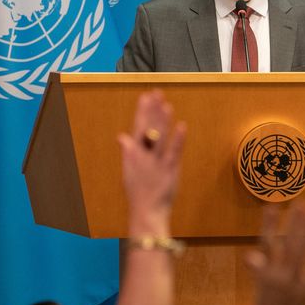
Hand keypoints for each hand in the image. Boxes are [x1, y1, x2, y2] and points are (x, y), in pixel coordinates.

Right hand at [118, 90, 185, 235]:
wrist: (146, 212)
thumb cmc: (139, 192)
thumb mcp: (129, 171)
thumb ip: (128, 152)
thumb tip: (122, 137)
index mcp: (133, 154)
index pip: (138, 127)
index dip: (142, 111)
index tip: (145, 95)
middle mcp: (143, 156)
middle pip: (148, 128)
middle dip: (151, 110)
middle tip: (155, 92)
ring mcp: (156, 162)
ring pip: (159, 137)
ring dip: (162, 120)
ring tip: (166, 104)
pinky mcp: (170, 170)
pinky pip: (174, 152)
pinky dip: (178, 139)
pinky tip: (182, 126)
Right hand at [238, 202, 304, 304]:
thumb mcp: (259, 291)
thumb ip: (259, 270)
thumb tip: (250, 255)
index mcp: (264, 274)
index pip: (266, 243)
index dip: (269, 225)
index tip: (271, 206)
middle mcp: (276, 275)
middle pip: (285, 242)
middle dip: (293, 222)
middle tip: (301, 202)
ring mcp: (290, 283)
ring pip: (298, 252)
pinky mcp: (304, 293)